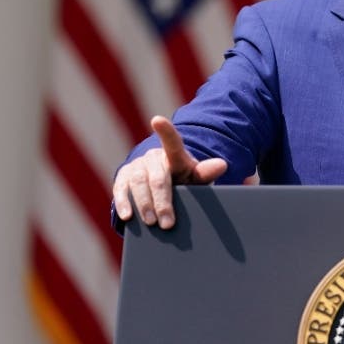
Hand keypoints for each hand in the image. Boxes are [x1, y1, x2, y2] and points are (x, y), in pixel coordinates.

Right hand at [112, 116, 227, 229]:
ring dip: (145, 204)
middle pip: (158, 177)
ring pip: (138, 183)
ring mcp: (137, 166)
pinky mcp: (123, 177)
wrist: (162, 185)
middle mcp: (153, 157)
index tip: (157, 120)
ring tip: (151, 223)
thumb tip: (222, 164)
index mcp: (174, 155)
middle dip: (162, 201)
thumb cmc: (183, 180)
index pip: (172, 142)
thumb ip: (206, 172)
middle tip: (167, 223)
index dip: (165, 131)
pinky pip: (121, 189)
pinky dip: (124, 203)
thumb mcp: (196, 178)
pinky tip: (128, 216)